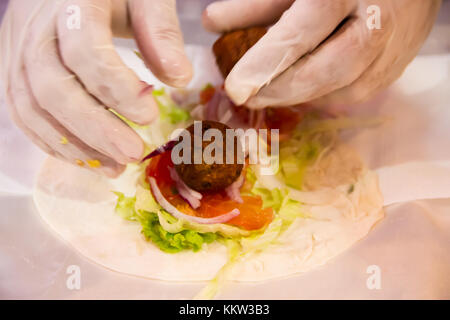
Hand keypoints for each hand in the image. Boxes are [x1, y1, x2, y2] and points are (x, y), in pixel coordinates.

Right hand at [0, 0, 191, 176]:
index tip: (150, 116)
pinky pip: (23, 113)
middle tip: (133, 154)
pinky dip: (54, 142)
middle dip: (95, 129)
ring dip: (75, 145)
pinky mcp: (14, 70)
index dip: (116, 89)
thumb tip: (179, 79)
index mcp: (72, 2)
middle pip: (52, 88)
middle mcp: (36, 28)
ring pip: (32, 107)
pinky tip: (88, 158)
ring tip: (115, 167)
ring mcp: (18, 51)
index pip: (84, 51)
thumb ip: (161, 32)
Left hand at [203, 0, 440, 107]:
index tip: (235, 89)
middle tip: (246, 98)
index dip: (265, 65)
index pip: (301, 35)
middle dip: (281, 91)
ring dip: (303, 96)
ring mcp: (393, 48)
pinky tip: (305, 86)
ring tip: (272, 90)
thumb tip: (213, 23)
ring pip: (344, 90)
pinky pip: (358, 92)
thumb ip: (256, 3)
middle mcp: (377, 21)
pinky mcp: (397, 67)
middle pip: (327, 71)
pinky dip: (326, 94)